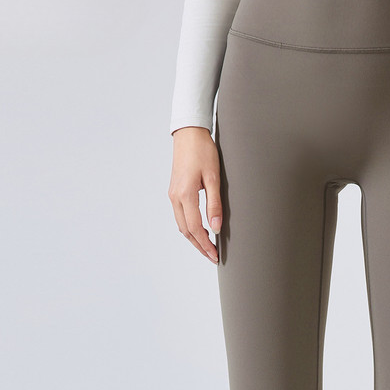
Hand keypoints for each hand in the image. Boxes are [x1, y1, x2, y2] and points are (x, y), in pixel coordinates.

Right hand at [169, 126, 222, 263]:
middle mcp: (175, 197)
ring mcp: (173, 194)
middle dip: (200, 246)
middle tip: (213, 256)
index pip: (195, 228)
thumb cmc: (203, 151)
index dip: (206, 244)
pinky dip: (190, 227)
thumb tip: (216, 227)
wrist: (189, 133)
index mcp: (185, 195)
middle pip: (186, 231)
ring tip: (208, 246)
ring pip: (182, 225)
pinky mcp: (175, 191)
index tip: (216, 255)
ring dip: (194, 238)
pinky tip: (200, 229)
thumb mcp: (214, 177)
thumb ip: (215, 204)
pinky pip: (180, 216)